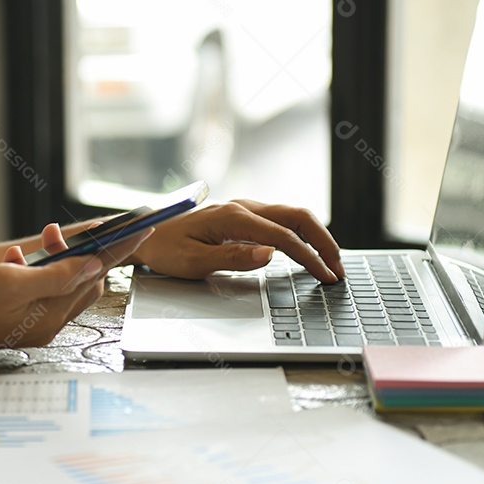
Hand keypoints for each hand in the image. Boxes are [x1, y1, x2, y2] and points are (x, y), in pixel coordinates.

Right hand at [0, 224, 149, 365]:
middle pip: (82, 279)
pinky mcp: (15, 316)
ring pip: (59, 281)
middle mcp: (47, 321)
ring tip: (37, 241)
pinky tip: (14, 259)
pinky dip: (32, 269)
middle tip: (55, 233)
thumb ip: (57, 275)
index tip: (140, 227)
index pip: (98, 275)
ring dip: (53, 257)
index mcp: (52, 315)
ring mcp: (31, 320)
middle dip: (78, 250)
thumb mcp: (13, 283)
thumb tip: (94, 265)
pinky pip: (37, 288)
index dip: (119, 248)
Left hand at [129, 199, 343, 281]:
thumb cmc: (165, 249)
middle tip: (338, 269)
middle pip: (297, 217)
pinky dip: (301, 235)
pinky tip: (307, 252)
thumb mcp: (193, 261)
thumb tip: (269, 254)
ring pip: (292, 216)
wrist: (145, 234)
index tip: (325, 276)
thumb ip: (232, 257)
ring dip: (315, 237)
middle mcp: (243, 207)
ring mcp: (244, 210)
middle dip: (323, 242)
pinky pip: (280, 221)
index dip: (309, 257)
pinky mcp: (243, 217)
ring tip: (330, 263)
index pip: (283, 237)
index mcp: (233, 217)